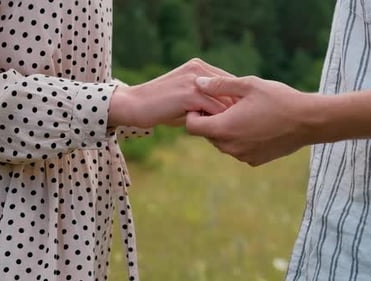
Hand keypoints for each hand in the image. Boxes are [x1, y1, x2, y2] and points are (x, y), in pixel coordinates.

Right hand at [108, 58, 233, 127]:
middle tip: (234, 129)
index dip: (236, 102)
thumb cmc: (161, 107)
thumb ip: (207, 100)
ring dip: (228, 119)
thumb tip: (232, 114)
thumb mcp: (187, 98)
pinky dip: (217, 123)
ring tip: (224, 132)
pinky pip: (215, 110)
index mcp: (199, 66)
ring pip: (226, 101)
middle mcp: (198, 69)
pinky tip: (212, 133)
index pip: (230, 82)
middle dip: (236, 110)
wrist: (134, 105)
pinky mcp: (190, 94)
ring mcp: (194, 80)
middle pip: (232, 90)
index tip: (237, 120)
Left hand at [186, 76, 311, 165]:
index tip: (205, 103)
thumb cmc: (279, 99)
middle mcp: (230, 146)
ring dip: (226, 130)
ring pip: (223, 143)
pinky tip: (255, 125)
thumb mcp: (248, 85)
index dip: (193, 114)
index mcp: (224, 128)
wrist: (309, 121)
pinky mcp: (255, 161)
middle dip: (211, 120)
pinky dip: (240, 140)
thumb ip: (219, 85)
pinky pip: (238, 150)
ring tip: (242, 114)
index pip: (192, 126)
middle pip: (207, 135)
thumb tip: (197, 83)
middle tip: (226, 105)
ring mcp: (243, 156)